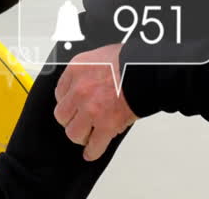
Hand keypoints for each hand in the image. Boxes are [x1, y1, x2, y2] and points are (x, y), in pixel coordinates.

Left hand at [54, 43, 136, 161]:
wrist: (148, 69)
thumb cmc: (131, 61)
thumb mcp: (102, 56)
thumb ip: (91, 70)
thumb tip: (92, 81)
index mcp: (77, 69)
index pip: (60, 93)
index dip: (68, 103)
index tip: (72, 107)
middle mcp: (79, 90)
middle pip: (63, 115)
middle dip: (71, 120)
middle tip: (79, 122)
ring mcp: (91, 108)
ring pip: (74, 132)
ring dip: (81, 136)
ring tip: (87, 136)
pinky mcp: (106, 125)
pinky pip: (94, 145)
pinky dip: (93, 151)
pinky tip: (92, 152)